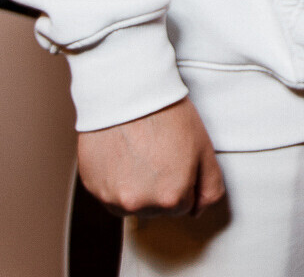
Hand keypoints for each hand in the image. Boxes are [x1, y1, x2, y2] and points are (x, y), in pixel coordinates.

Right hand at [77, 98, 225, 217]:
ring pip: (132, 204)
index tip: (177, 158)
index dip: (183, 180)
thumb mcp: (204, 149)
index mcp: (171, 197)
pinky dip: (115, 181)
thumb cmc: (167, 115)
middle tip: (158, 153)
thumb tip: (198, 211)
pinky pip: (109, 194)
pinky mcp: (93, 187)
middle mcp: (140, 204)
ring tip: (139, 154)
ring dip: (137, 188)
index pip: (184, 206)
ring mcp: (113, 197)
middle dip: (160, 187)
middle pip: (157, 208)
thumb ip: (210, 187)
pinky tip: (122, 156)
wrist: (127, 92)